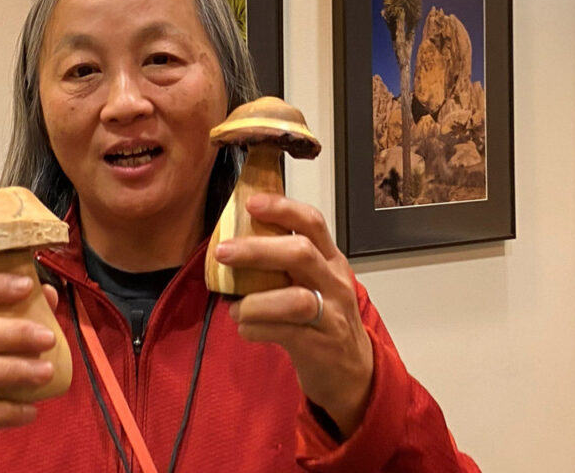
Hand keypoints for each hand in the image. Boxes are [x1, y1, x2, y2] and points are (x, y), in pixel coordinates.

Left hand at [214, 193, 373, 437]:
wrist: (352, 372)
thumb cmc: (322, 319)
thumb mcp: (311, 283)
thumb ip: (282, 264)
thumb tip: (232, 245)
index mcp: (329, 260)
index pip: (312, 222)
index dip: (282, 208)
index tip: (251, 202)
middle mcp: (334, 282)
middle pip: (301, 253)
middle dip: (258, 250)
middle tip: (223, 252)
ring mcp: (332, 314)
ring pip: (296, 299)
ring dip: (256, 301)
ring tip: (234, 308)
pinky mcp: (321, 346)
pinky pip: (286, 333)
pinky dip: (258, 328)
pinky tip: (244, 328)